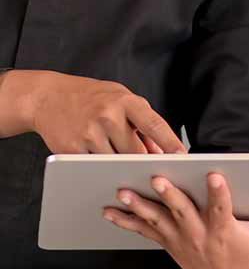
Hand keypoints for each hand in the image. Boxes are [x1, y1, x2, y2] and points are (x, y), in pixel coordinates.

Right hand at [0, 69, 184, 153]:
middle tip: (152, 172)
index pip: (155, 124)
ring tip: (117, 158)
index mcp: (125, 101)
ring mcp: (90, 133)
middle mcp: (108, 115)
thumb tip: (163, 152)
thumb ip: (143, 123)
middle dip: (145, 163)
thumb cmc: (91, 98)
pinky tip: (98, 159)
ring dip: (121, 166)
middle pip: (137, 153)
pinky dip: (102, 168)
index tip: (182, 157)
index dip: (170, 143)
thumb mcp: (120, 99)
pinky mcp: (73, 149)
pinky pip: (97, 167)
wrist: (45, 97)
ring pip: (118, 163)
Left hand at [103, 174, 248, 268]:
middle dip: (170, 196)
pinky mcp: (169, 243)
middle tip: (158, 179)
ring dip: (140, 207)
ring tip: (123, 193)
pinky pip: (145, 230)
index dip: (218, 194)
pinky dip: (127, 221)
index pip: (222, 211)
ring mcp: (181, 241)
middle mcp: (200, 237)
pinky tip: (108, 210)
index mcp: (225, 233)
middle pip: (183, 213)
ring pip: (158, 221)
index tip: (213, 175)